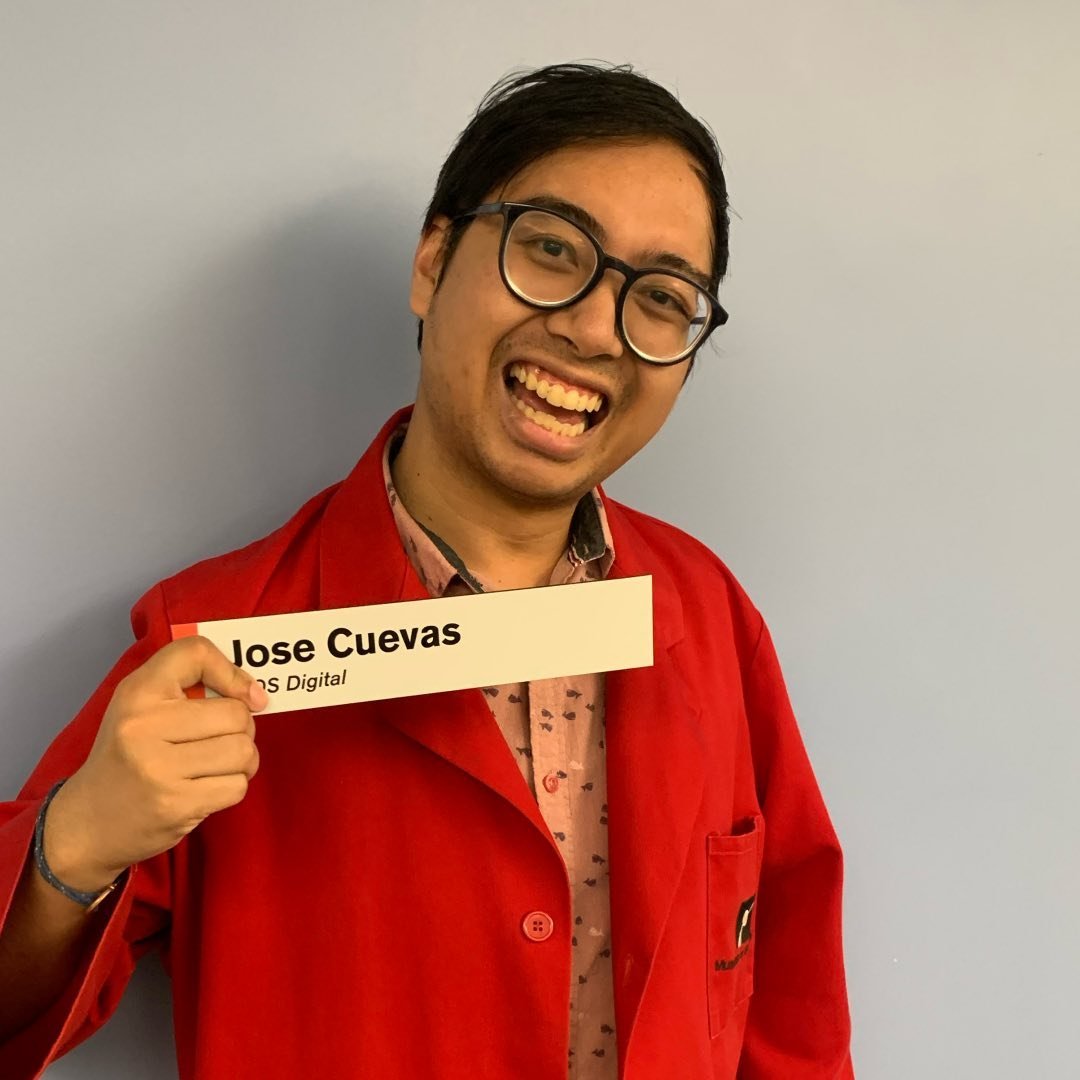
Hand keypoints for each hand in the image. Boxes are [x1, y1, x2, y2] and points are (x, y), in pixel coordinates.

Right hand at [43, 636, 267, 891]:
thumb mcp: (144, 703)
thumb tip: (257, 694)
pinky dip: (232, 786)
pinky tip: (208, 787)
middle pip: (236, 713)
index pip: (196, 653)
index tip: (240, 694)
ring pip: (243, 751)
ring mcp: (159, 769)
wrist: (88, 820)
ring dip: (243, 760)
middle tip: (222, 738)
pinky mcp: (175, 805)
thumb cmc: (128, 754)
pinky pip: (237, 786)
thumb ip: (195, 681)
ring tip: (220, 763)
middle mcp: (144, 726)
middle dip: (243, 728)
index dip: (230, 671)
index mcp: (138, 693)